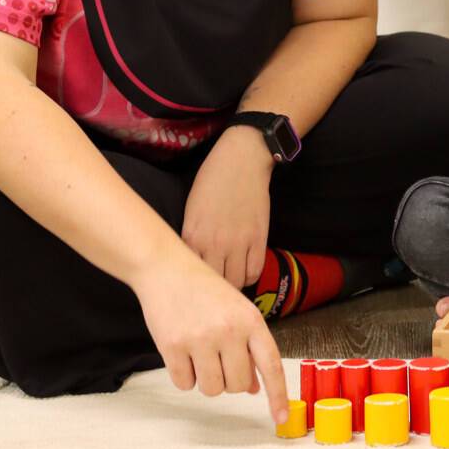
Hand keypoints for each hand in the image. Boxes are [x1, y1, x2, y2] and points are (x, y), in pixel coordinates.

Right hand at [131, 245, 289, 423]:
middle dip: (229, 379)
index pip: (271, 365)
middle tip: (218, 357)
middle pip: (237, 385)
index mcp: (251, 320)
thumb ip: (248, 348)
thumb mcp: (236, 311)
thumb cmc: (204, 290)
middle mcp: (229, 330)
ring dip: (205, 379)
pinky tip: (181, 351)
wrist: (166, 267)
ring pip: (212, 389)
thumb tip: (254, 388)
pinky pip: (184, 384)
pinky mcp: (173, 347)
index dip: (278, 395)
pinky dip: (183, 376)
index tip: (280, 418)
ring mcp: (200, 339)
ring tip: (199, 352)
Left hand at [183, 126, 273, 288]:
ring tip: (230, 279)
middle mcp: (213, 243)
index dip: (192, 283)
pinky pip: (255, 271)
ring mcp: (238, 242)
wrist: (242, 159)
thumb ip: (191, 237)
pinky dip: (250, 276)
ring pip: (235, 283)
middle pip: (212, 284)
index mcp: (191, 235)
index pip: (189, 274)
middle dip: (213, 289)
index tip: (195, 285)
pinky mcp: (258, 238)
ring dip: (233, 285)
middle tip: (214, 287)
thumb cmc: (212, 180)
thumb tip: (192, 262)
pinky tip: (245, 269)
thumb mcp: (191, 209)